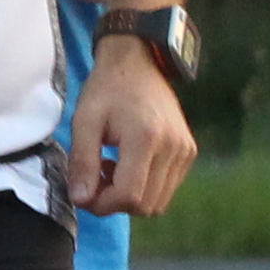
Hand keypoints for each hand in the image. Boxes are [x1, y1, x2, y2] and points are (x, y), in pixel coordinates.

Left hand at [66, 45, 196, 217]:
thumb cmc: (106, 90)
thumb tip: (81, 200)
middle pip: (145, 205)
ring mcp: (185, 151)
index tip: (83, 192)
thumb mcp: (84, 122)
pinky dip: (144, 188)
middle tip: (93, 180)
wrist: (137, 64)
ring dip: (129, 197)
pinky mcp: (188, 152)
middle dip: (114, 203)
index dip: (102, 204)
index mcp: (146, 139)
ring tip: (109, 169)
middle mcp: (173, 148)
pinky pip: (166, 188)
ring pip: (158, 202)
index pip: (129, 196)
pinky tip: (126, 165)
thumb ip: (82, 162)